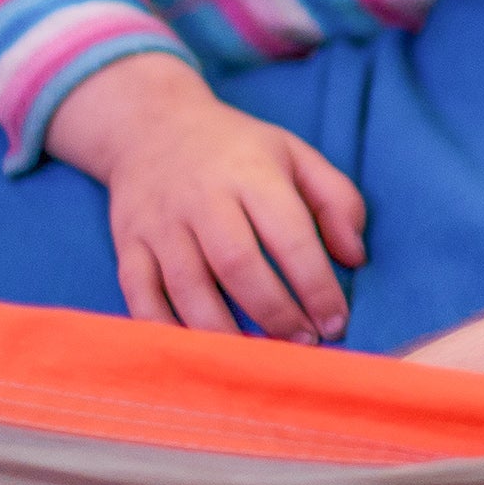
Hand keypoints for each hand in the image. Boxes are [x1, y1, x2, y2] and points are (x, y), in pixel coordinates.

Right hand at [48, 52, 370, 342]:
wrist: (150, 125)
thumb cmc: (236, 150)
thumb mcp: (295, 154)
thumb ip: (337, 200)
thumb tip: (355, 258)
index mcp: (250, 174)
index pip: (289, 237)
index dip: (317, 287)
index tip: (337, 323)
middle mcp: (201, 198)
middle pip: (238, 267)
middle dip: (276, 315)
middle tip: (304, 344)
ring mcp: (159, 224)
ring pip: (189, 290)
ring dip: (226, 335)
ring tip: (259, 358)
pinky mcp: (128, 245)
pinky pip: (141, 298)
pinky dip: (168, 332)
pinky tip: (199, 352)